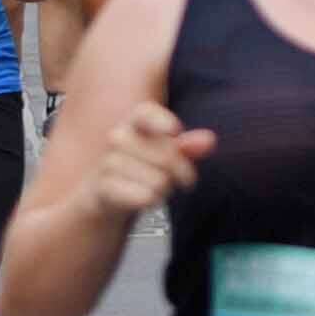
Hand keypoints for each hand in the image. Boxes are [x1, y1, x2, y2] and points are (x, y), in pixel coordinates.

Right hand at [82, 100, 214, 221]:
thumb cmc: (141, 168)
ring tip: (156, 189)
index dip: (161, 121)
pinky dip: (152, 201)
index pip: (145, 113)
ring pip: (158, 181)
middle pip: (166, 157)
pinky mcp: (104, 187)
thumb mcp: (165, 154)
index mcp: (133, 122)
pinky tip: (146, 199)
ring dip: (165, 190)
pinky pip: (144, 196)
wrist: (104, 194)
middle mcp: (118, 137)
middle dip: (182, 173)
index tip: (175, 132)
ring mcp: (108, 162)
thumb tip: (210, 140)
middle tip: (181, 180)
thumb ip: (188, 146)